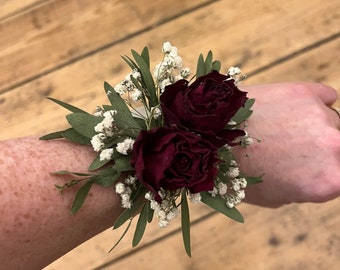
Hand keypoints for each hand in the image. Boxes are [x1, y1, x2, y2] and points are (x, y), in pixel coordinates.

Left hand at [234, 82, 339, 206]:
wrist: (209, 137)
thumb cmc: (236, 173)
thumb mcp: (274, 198)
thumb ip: (304, 188)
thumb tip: (312, 175)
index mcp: (329, 180)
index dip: (329, 175)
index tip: (314, 169)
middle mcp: (334, 146)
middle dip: (322, 151)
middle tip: (294, 151)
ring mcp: (320, 115)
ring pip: (331, 121)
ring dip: (313, 127)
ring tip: (280, 129)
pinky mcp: (305, 91)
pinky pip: (325, 96)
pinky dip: (315, 102)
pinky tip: (295, 108)